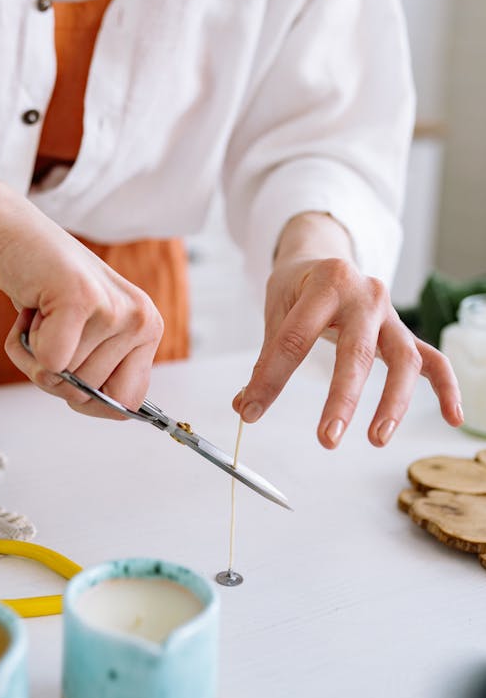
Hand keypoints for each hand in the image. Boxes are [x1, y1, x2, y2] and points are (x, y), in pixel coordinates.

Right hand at [0, 116, 163, 417]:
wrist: (9, 233)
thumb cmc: (44, 288)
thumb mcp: (85, 333)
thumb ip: (99, 372)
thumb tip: (112, 411)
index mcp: (148, 328)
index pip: (129, 402)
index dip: (90, 400)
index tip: (68, 369)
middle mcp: (141, 317)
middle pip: (89, 395)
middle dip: (55, 373)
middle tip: (48, 329)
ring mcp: (113, 308)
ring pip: (64, 379)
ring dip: (35, 355)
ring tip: (38, 314)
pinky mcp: (80, 298)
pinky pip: (50, 363)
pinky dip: (24, 345)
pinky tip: (29, 308)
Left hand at [233, 214, 462, 447]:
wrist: (326, 257)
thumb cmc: (299, 286)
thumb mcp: (277, 308)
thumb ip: (267, 357)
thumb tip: (244, 405)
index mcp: (327, 282)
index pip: (296, 337)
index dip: (271, 377)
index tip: (250, 410)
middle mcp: (366, 295)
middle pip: (358, 352)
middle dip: (343, 398)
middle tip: (326, 438)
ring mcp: (390, 315)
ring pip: (404, 361)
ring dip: (393, 403)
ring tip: (376, 439)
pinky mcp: (404, 332)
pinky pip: (433, 359)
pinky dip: (447, 387)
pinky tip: (453, 417)